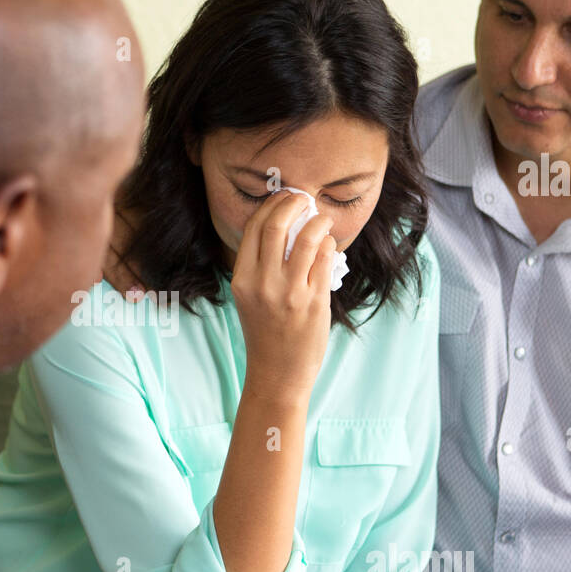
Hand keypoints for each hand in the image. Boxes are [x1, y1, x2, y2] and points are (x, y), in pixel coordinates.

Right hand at [230, 189, 336, 399]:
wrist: (277, 373)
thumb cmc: (266, 333)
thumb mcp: (250, 297)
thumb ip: (260, 265)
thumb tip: (286, 224)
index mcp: (242, 279)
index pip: (254, 228)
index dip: (271, 205)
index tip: (285, 198)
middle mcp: (262, 283)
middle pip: (276, 225)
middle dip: (293, 203)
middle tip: (305, 200)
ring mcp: (289, 293)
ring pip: (306, 237)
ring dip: (318, 221)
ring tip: (323, 220)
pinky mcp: (313, 302)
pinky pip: (324, 259)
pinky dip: (328, 245)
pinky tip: (328, 247)